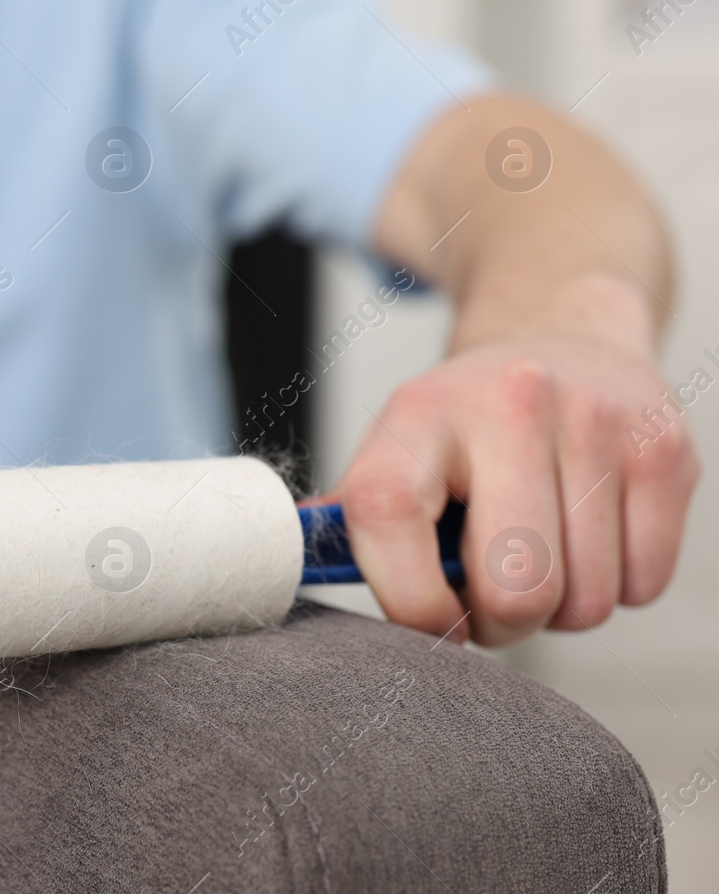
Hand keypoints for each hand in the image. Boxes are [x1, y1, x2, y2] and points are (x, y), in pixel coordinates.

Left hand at [339, 331, 698, 646]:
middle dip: (500, 623)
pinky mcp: (664, 451)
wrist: (560, 339)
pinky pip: (643, 584)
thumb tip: (297, 566)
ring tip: (539, 553)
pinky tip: (590, 537)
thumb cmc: (465, 427)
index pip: (386, 521)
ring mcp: (596, 423)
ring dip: (560, 608)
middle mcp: (511, 404)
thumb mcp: (395, 451)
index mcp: (419, 412)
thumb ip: (352, 521)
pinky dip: (618, 586)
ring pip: (585, 601)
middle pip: (515, 590)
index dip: (409, 603)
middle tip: (490, 597)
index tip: (430, 618)